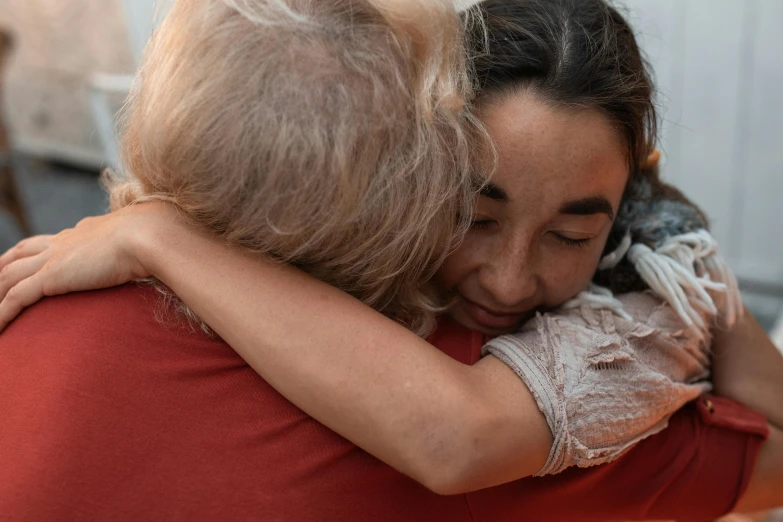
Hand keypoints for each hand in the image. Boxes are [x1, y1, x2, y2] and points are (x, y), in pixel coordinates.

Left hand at [0, 203, 167, 330]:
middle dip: (2, 269)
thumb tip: (156, 258)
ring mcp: (54, 258)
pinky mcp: (51, 276)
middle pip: (18, 254)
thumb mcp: (143, 242)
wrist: (149, 235)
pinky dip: (1, 312)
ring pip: (8, 276)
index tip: (22, 264)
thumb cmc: (156, 238)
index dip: (29, 254)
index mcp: (82, 233)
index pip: (46, 242)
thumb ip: (138, 249)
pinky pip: (15, 297)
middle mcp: (62, 242)